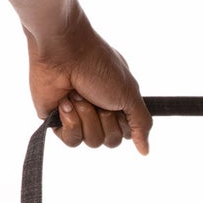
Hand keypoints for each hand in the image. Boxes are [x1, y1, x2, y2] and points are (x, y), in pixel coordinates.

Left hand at [26, 10, 151, 154]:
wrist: (63, 52)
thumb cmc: (98, 66)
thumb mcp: (130, 94)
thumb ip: (141, 123)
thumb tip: (145, 150)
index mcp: (117, 103)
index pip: (126, 133)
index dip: (122, 123)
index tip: (116, 103)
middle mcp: (98, 111)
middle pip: (110, 141)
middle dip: (105, 119)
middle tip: (96, 96)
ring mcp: (77, 116)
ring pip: (91, 142)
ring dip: (87, 116)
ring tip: (78, 95)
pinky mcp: (57, 121)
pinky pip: (71, 140)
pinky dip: (71, 122)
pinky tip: (65, 103)